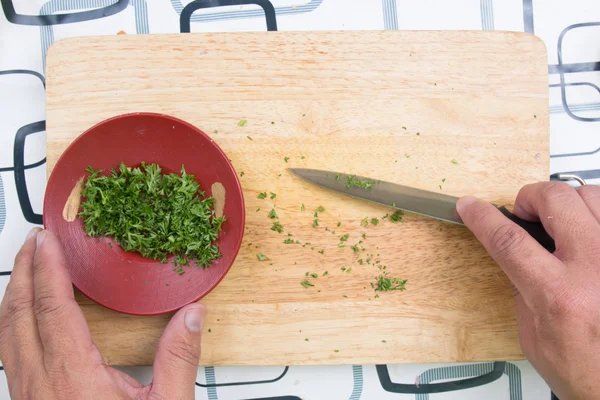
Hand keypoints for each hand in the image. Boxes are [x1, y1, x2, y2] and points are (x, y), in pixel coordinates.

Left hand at [0, 229, 206, 399]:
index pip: (51, 309)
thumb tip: (192, 315)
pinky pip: (9, 353)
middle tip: (32, 242)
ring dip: (12, 296)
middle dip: (21, 272)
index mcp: (73, 377)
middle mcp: (41, 384)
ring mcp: (30, 396)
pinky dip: (13, 322)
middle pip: (16, 315)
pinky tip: (26, 319)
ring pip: (5, 335)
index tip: (48, 241)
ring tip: (25, 269)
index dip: (47, 270)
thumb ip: (179, 358)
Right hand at [457, 182, 599, 399]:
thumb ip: (523, 289)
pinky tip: (587, 230)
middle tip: (524, 214)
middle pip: (555, 199)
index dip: (484, 217)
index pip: (509, 240)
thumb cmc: (591, 373)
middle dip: (530, 198)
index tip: (471, 206)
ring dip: (567, 202)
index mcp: (561, 296)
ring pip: (591, 194)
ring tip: (559, 221)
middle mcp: (597, 268)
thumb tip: (516, 255)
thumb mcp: (535, 338)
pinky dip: (594, 213)